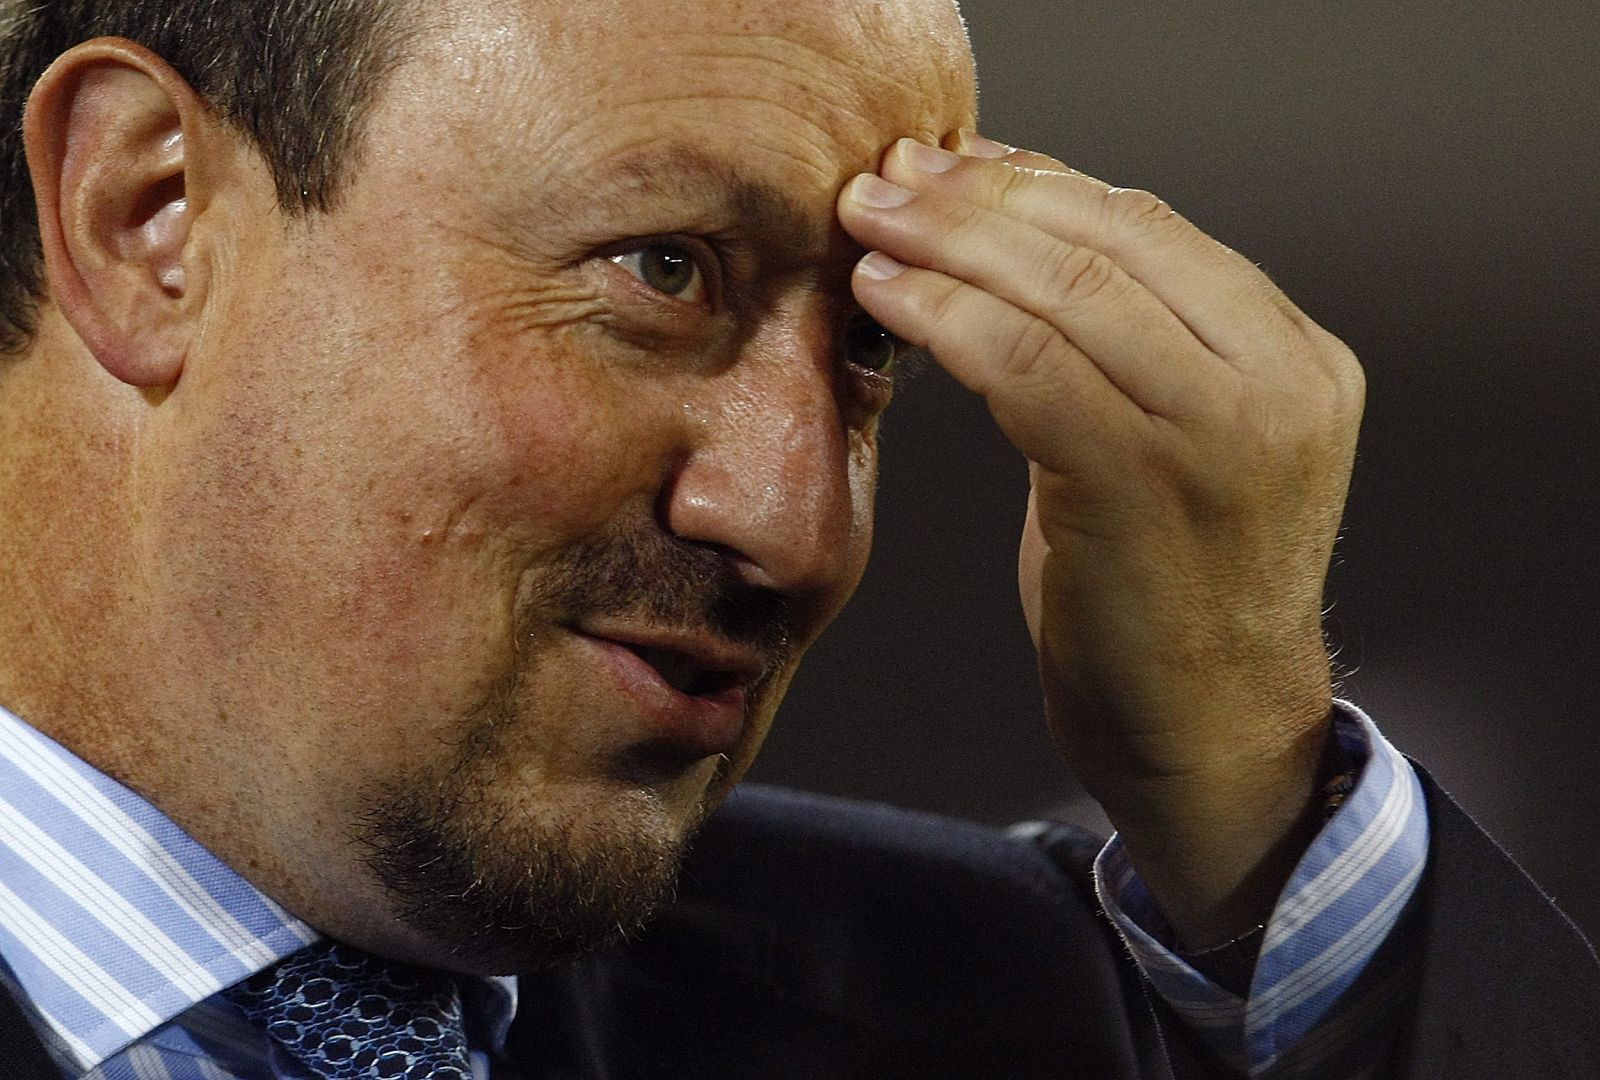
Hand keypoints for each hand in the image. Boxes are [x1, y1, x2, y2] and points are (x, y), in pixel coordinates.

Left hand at [836, 133, 1364, 943]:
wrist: (1209, 732)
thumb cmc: (1170, 591)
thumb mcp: (1173, 446)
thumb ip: (1126, 351)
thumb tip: (1013, 249)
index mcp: (1295, 357)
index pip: (1151, 227)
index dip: (1036, 183)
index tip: (950, 167)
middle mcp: (1278, 380)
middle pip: (1106, 241)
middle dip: (978, 201)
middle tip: (888, 181)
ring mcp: (1221, 430)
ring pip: (1065, 291)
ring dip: (948, 247)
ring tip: (869, 226)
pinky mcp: (1145, 483)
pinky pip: (1026, 368)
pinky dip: (945, 320)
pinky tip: (886, 299)